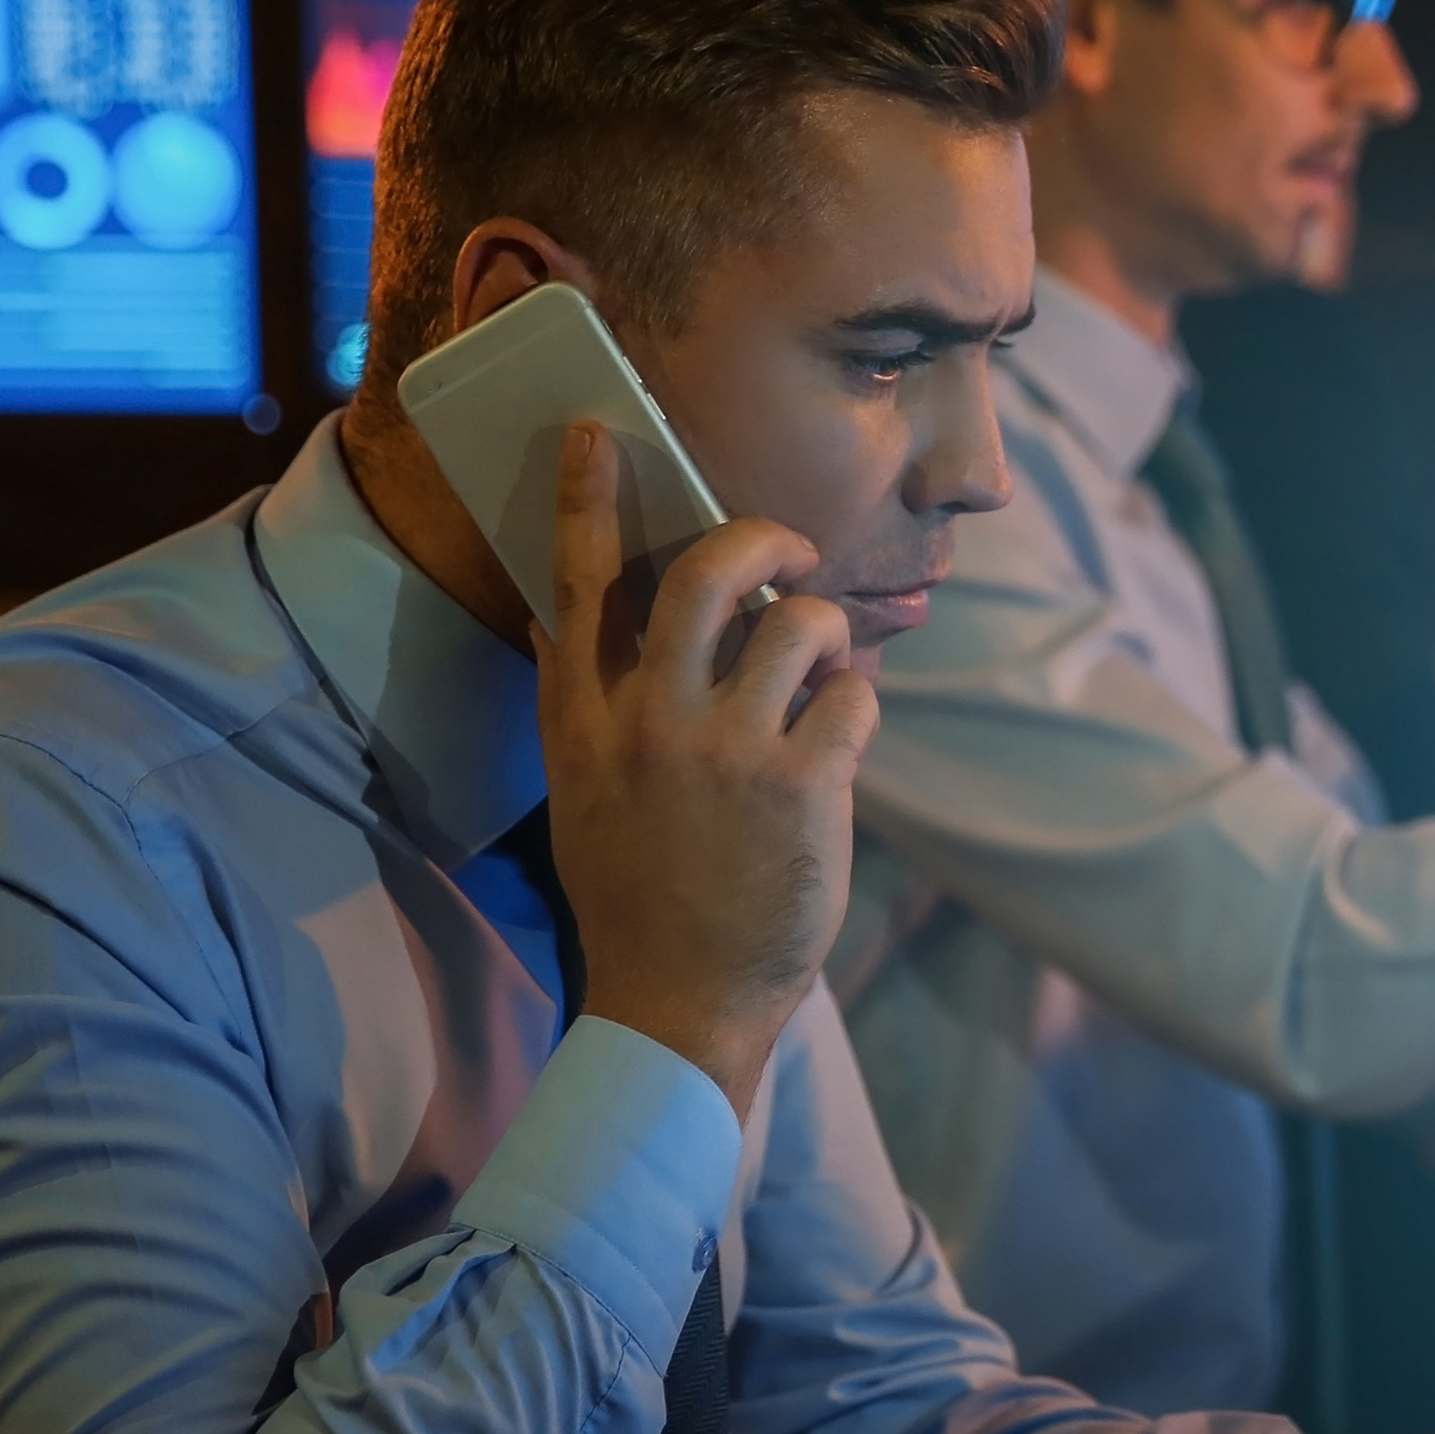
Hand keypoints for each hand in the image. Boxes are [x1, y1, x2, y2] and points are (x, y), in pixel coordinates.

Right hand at [537, 421, 877, 1114]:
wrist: (678, 1002)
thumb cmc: (638, 892)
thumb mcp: (583, 791)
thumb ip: (585, 701)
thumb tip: (577, 613)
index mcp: (585, 720)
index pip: (579, 584)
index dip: (589, 499)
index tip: (599, 431)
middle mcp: (649, 721)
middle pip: (705, 571)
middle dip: (760, 538)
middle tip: (788, 551)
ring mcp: (726, 752)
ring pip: (797, 623)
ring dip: (823, 631)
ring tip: (821, 669)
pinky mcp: (801, 786)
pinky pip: (854, 694)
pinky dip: (857, 703)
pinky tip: (841, 738)